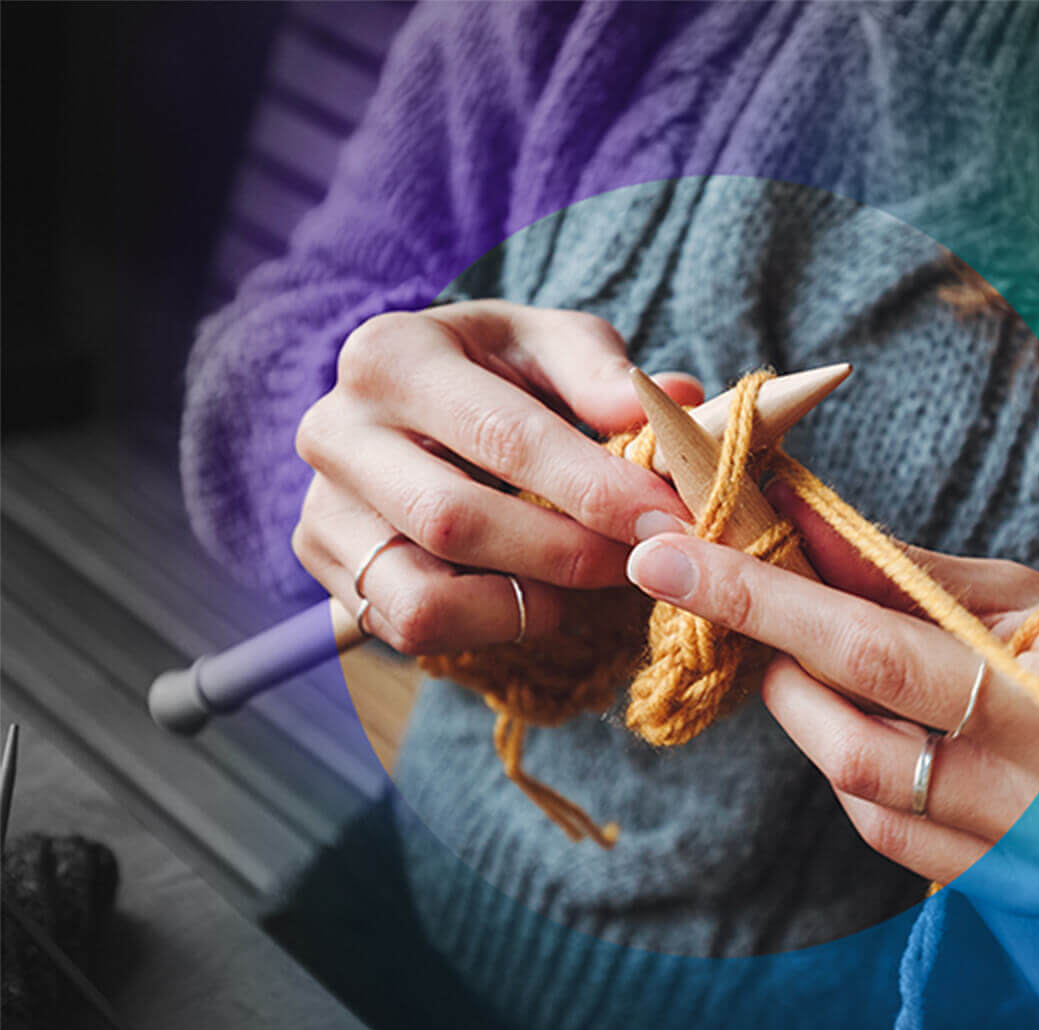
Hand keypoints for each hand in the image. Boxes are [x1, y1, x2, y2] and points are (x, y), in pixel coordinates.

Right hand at [293, 300, 700, 653]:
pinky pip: (409, 628)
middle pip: (457, 522)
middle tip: (650, 560)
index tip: (670, 517)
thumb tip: (674, 405)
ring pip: (423, 597)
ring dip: (527, 604)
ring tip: (591, 581)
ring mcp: (319, 506)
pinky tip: (538, 595)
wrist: (421, 408)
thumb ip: (605, 375)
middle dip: (569, 553)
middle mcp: (335, 429)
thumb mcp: (552, 348)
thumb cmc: (501, 372)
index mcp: (393, 353)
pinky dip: (489, 625)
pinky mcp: (326, 568)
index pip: (505, 435)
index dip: (596, 486)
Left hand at [624, 485, 1038, 925]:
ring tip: (800, 655)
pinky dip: (848, 763)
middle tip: (680, 579)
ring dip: (802, 705)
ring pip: (858, 778)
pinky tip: (856, 720)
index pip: (885, 642)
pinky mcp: (996, 886)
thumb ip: (908, 573)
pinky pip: (882, 826)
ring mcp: (1020, 845)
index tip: (673, 556)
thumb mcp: (1028, 599)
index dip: (771, 599)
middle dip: (755, 638)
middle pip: (861, 719)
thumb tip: (793, 517)